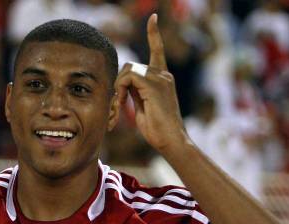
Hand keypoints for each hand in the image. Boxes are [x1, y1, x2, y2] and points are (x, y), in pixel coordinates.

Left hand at [114, 14, 187, 154]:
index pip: (157, 50)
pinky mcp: (154, 84)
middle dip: (119, 84)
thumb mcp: (143, 106)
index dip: (154, 33)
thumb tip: (123, 83)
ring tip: (119, 109)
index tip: (152, 18)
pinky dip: (120, 90)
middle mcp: (163, 74)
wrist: (171, 140)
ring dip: (118, 89)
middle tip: (117, 106)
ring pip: (128, 70)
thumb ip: (135, 91)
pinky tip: (122, 105)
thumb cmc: (157, 129)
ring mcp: (160, 78)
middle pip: (130, 65)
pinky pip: (128, 77)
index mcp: (162, 78)